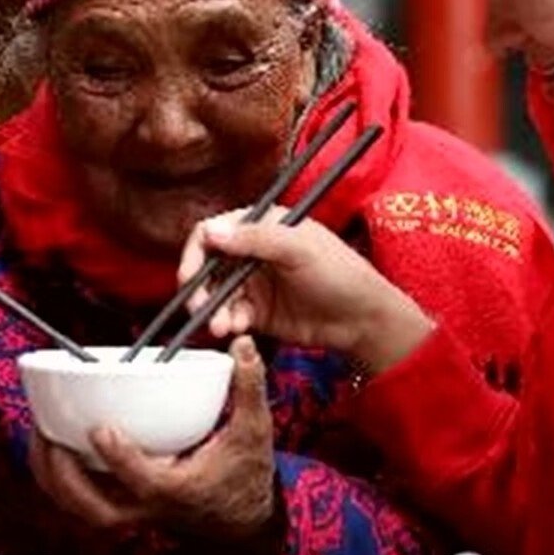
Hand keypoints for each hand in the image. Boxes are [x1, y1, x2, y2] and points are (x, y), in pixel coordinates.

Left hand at [28, 337, 278, 541]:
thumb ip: (248, 387)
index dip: (119, 457)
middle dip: (64, 475)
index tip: (100, 429)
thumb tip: (244, 345)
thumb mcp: (254, 431)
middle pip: (94, 507)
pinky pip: (77, 502)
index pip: (143, 480)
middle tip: (49, 436)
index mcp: (179, 489)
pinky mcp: (120, 509)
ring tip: (40, 436)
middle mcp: (149, 507)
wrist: (239, 520)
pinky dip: (57, 479)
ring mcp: (131, 512)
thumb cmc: (242, 477)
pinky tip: (49, 447)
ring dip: (52, 477)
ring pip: (78, 508)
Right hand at [179, 209, 434, 372]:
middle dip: (199, 287)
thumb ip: (255, 239)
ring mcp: (254, 283)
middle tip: (197, 306)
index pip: (215, 230)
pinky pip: (230, 315)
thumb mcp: (299, 249)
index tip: (190, 274)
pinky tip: (233, 329)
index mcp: (263, 225)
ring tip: (221, 326)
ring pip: (216, 294)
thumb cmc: (340, 274)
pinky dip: (226, 322)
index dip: (197, 251)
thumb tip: (210, 231)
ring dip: (212, 309)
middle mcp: (253, 252)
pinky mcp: (258, 312)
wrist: (363, 320)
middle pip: (208, 265)